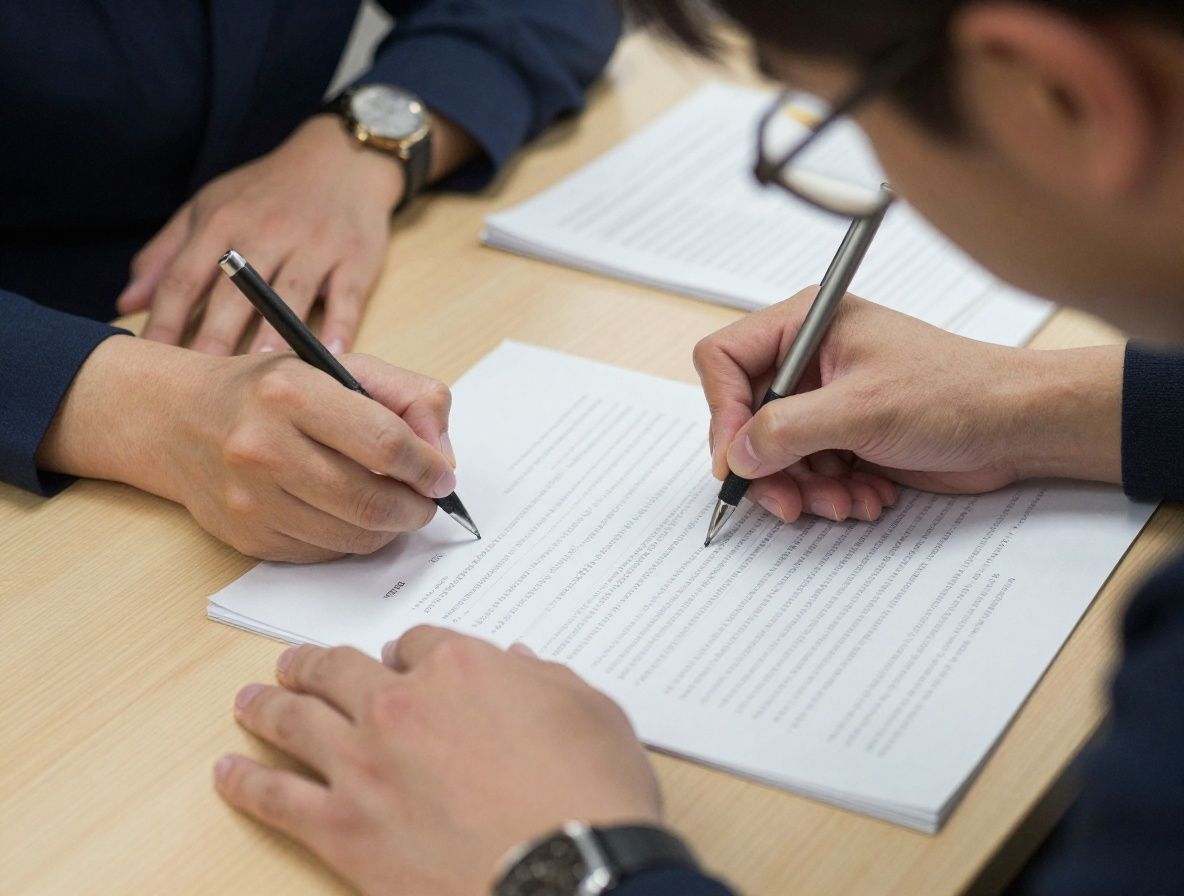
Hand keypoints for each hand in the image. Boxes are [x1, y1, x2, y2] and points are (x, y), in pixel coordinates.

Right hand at [37, 337, 456, 561]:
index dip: (427, 467)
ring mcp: (250, 499)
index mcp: (292, 392)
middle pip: (371, 500)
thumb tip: (442, 456)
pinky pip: (325, 553)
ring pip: (353, 536)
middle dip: (415, 508)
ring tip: (394, 508)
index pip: (384, 443)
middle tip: (426, 502)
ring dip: (389, 529)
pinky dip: (352, 540)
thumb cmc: (274, 391)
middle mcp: (263, 446)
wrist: (182, 421)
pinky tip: (350, 515)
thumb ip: (408, 397)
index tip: (442, 476)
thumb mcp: (341, 367)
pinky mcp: (248, 537)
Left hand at [116, 116, 402, 354]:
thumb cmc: (268, 192)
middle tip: (201, 381)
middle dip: (215, 336)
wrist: (342, 160)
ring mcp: (315, 245)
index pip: (186, 276)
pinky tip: (329, 356)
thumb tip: (128, 302)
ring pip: (290, 296)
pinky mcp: (355, 258)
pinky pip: (345, 298)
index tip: (149, 358)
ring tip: (262, 371)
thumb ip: (167, 253)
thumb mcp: (210, 207)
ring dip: (274, 335)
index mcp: (224, 220)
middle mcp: (268, 232)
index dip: (165, 318)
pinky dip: (339, 328)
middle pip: (235, 292)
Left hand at [215, 628, 660, 895]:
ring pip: (295, 720)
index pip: (415, 642)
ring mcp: (364, 765)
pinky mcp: (343, 828)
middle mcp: (400, 705)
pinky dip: (244, 782)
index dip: (405, 650)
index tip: (398, 659)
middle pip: (339, 670)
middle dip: (314, 663)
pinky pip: (276, 798)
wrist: (567, 872)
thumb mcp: (589, 710)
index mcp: (460, 667)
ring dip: (267, 705)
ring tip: (248, 699)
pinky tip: (226, 772)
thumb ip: (542, 678)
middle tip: (294, 663)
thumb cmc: (589, 791)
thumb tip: (520, 663)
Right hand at [695, 289, 1123, 523]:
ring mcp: (825, 399)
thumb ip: (788, 430)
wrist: (1017, 426)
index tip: (738, 459)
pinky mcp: (843, 435)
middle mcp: (808, 359)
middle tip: (788, 501)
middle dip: (768, 466)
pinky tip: (866, 496)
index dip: (724, 413)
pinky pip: (806, 472)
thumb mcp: (862, 409)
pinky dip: (828, 494)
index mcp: (806, 325)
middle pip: (745, 417)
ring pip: (774, 454)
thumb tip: (737, 455)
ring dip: (804, 489)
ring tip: (844, 501)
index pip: (724, 360)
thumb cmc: (957, 392)